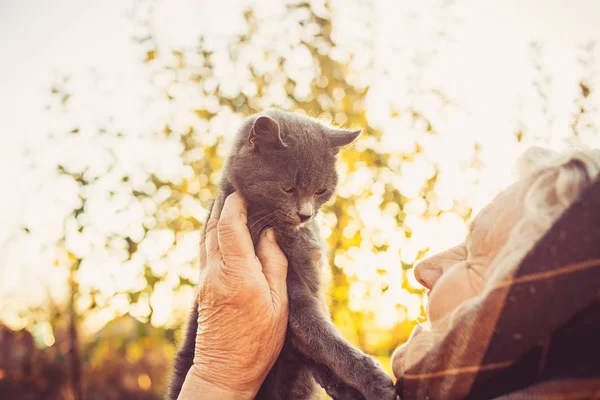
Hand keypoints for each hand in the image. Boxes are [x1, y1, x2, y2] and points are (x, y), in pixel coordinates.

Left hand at [179, 192, 288, 398]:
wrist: (225, 370)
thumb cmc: (258, 341)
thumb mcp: (278, 303)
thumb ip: (274, 264)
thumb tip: (268, 234)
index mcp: (238, 274)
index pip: (229, 226)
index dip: (235, 204)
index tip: (244, 190)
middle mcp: (215, 272)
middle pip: (213, 227)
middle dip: (222, 204)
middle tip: (235, 187)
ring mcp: (205, 279)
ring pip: (205, 237)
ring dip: (214, 216)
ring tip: (226, 201)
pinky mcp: (201, 287)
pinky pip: (205, 250)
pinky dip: (212, 233)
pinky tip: (220, 229)